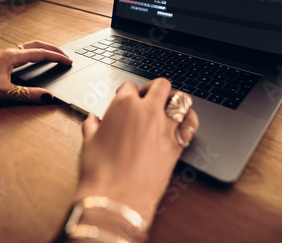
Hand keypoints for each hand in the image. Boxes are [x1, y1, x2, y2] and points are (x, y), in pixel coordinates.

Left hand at [0, 40, 71, 102]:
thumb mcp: (4, 93)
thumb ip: (28, 95)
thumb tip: (48, 97)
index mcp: (12, 56)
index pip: (41, 53)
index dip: (57, 57)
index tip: (69, 61)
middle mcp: (8, 52)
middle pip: (36, 45)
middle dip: (52, 48)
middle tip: (65, 55)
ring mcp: (1, 55)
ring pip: (27, 47)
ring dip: (42, 49)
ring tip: (52, 55)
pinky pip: (20, 52)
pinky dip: (32, 53)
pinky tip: (30, 61)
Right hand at [74, 78, 198, 224]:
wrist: (117, 198)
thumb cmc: (100, 171)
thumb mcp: (89, 143)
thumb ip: (91, 126)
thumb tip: (92, 120)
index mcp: (123, 105)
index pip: (129, 86)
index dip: (127, 93)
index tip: (126, 100)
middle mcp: (148, 110)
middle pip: (161, 84)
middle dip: (154, 89)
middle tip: (148, 99)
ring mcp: (165, 126)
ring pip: (181, 99)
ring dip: (175, 100)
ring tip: (168, 107)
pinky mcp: (178, 144)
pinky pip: (191, 123)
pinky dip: (190, 119)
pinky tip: (184, 121)